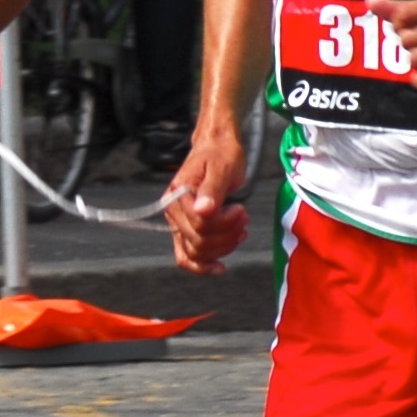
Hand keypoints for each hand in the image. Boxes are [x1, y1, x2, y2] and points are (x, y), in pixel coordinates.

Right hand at [163, 123, 254, 274]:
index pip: (199, 223)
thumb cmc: (220, 155)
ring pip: (197, 251)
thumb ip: (212, 190)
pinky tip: (219, 267)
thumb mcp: (221, 167)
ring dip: (223, 246)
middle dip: (227, 234)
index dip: (223, 223)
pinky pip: (186, 256)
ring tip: (240, 229)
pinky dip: (202, 266)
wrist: (217, 148)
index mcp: (177, 195)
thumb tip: (203, 211)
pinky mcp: (185, 230)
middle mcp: (172, 211)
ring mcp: (178, 223)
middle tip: (243, 216)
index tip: (240, 209)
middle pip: (199, 240)